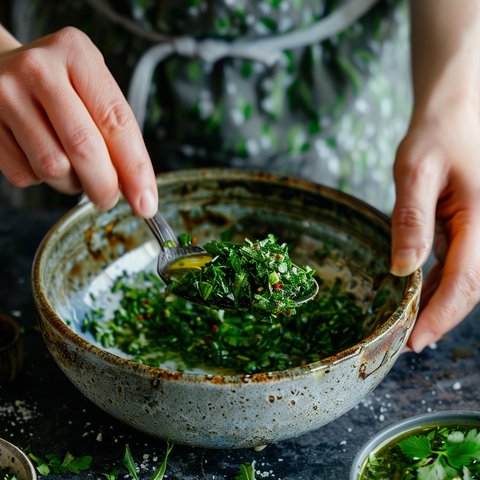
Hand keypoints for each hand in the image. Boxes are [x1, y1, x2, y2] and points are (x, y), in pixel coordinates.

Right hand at [0, 26, 157, 217]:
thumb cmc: (59, 83)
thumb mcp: (92, 88)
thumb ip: (116, 132)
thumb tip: (139, 190)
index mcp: (76, 54)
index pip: (116, 122)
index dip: (135, 169)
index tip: (146, 201)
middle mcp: (39, 70)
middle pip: (84, 148)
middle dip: (105, 186)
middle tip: (109, 199)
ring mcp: (6, 96)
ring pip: (54, 168)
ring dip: (72, 184)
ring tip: (74, 169)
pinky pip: (25, 175)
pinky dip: (42, 180)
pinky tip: (42, 156)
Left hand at [391, 98, 479, 352]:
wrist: (455, 115)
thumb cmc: (436, 137)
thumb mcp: (415, 173)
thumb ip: (410, 220)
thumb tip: (402, 269)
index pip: (465, 282)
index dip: (440, 316)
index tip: (415, 341)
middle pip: (469, 289)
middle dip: (439, 316)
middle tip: (405, 340)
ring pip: (466, 280)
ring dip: (439, 302)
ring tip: (408, 324)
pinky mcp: (473, 230)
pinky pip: (460, 264)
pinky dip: (440, 283)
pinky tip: (419, 292)